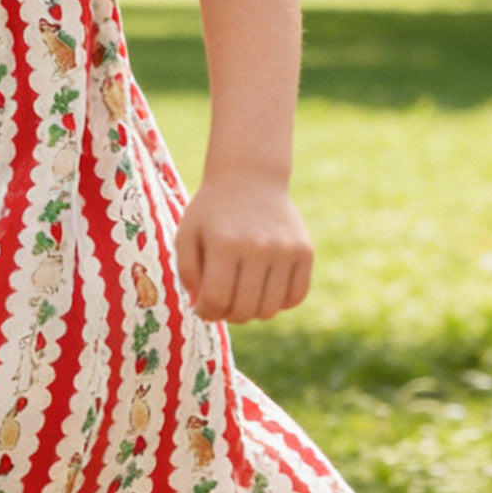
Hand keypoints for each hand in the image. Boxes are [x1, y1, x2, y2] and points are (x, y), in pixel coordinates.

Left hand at [174, 175, 313, 323]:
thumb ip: (186, 271)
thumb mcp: (186, 233)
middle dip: (227, 315)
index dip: (206, 312)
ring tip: (241, 295)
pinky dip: (279, 302)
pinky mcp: (305, 251)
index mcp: (224, 244)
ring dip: (253, 311)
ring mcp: (286, 250)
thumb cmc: (212, 210)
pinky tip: (264, 288)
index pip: (216, 300)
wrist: (250, 177)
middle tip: (221, 303)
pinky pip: (295, 297)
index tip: (201, 307)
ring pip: (270, 310)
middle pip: (244, 310)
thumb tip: (201, 306)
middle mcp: (259, 247)